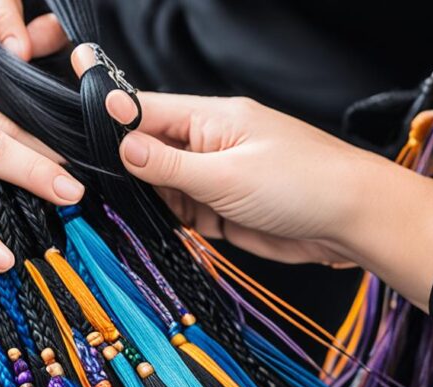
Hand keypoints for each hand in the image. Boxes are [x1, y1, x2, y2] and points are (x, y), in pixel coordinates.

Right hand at [104, 90, 370, 265]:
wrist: (354, 224)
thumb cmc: (304, 185)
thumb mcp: (226, 174)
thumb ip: (169, 164)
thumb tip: (121, 146)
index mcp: (211, 119)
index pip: (146, 112)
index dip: (111, 123)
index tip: (77, 141)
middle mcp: (208, 144)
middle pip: (148, 152)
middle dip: (126, 171)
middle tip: (95, 190)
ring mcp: (214, 178)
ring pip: (160, 186)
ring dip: (147, 201)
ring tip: (126, 214)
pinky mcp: (220, 210)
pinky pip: (180, 212)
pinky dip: (169, 222)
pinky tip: (161, 229)